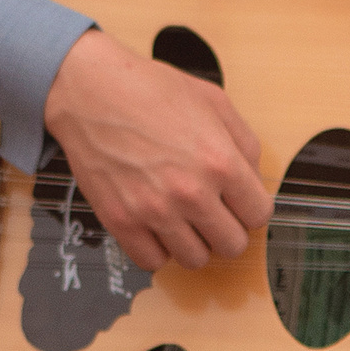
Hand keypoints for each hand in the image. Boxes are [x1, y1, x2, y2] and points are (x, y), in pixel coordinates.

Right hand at [41, 28, 268, 270]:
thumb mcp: (213, 100)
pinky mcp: (122, 222)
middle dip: (228, 230)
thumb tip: (253, 179)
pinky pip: (153, 261)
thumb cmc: (148, 89)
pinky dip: (158, 248)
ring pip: (195, 260)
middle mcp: (190, 192)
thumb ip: (244, 143)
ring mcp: (155, 211)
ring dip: (194, 242)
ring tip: (183, 218)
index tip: (238, 203)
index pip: (259, 215)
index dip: (250, 208)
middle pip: (233, 245)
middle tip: (213, 213)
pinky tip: (157, 225)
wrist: (90, 90)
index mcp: (220, 161)